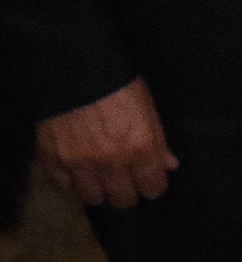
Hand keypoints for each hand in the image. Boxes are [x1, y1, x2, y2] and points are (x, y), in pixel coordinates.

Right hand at [35, 78, 177, 207]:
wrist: (69, 62)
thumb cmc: (114, 80)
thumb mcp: (146, 107)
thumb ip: (158, 141)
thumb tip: (169, 165)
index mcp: (140, 150)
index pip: (152, 190)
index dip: (150, 185)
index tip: (145, 179)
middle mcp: (111, 162)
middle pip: (122, 199)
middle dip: (125, 190)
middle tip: (121, 178)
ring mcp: (79, 161)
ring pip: (92, 197)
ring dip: (96, 189)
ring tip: (96, 175)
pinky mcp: (51, 155)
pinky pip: (61, 185)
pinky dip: (68, 181)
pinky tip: (73, 170)